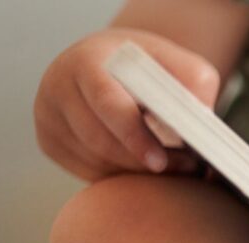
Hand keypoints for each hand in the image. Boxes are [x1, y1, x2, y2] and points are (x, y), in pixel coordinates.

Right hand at [35, 29, 219, 181]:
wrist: (112, 65)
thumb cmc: (150, 68)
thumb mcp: (177, 62)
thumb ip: (194, 82)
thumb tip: (201, 116)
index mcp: (86, 61)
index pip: (107, 103)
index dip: (135, 136)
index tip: (160, 162)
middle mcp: (58, 86)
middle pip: (99, 140)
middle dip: (143, 161)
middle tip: (187, 168)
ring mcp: (48, 115)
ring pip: (95, 161)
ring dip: (136, 171)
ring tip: (175, 166)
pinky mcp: (49, 141)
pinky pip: (88, 172)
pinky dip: (120, 175)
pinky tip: (144, 165)